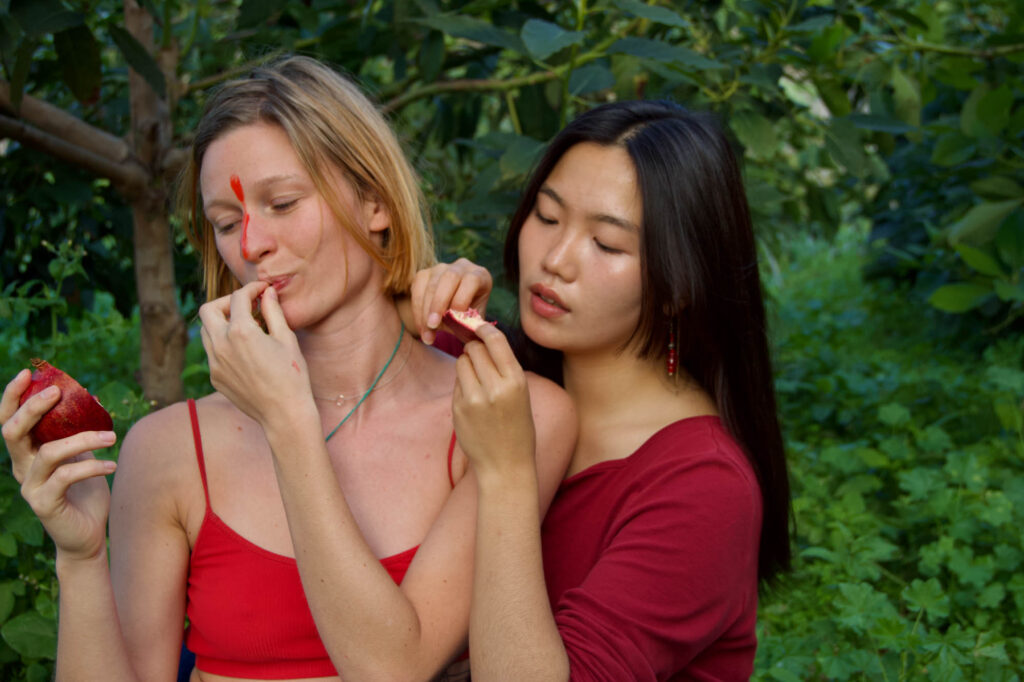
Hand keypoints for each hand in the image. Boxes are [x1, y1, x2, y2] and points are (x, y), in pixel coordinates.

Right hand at [1, 369, 116, 561]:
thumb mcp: (83, 455)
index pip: (9, 420)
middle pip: (13, 431)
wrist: (88, 534)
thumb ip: (79, 430)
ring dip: (83, 439)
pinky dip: (92, 467)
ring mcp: (30, 487)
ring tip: (111, 437)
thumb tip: (91, 396)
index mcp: (28, 453)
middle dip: (33, 407)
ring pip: (48, 452)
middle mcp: (22, 468)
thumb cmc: (86, 492)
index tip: (28, 372)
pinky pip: (66, 477)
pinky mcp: (44, 504)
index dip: (13, 396)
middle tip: (58, 392)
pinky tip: (112, 465)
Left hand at [199, 282, 314, 428]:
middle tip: (246, 306)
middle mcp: (221, 345)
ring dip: (221, 323)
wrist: (284, 413)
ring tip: (245, 328)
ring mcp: (214, 363)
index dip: (252, 289)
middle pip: (208, 310)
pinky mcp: (215, 377)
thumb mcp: (286, 339)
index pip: (238, 298)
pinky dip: (224, 344)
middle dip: (226, 302)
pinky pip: (212, 352)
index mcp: (241, 332)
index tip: (262, 290)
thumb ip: (273, 312)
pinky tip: (244, 351)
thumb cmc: (291, 376)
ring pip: (206, 331)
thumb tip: (268, 293)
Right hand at [410, 258, 492, 345]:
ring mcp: (440, 268)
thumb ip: (471, 324)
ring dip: (425, 311)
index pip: (472, 281)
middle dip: (439, 303)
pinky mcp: (424, 274)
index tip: (455, 321)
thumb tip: (463, 327)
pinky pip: (416, 288)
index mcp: (480, 275)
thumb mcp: (475, 320)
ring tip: (427, 334)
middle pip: (449, 278)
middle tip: (433, 325)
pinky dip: (417, 310)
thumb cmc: (469, 317)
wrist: (455, 313)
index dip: (462, 300)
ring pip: (431, 284)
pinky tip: (421, 327)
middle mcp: (461, 267)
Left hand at [452, 325, 535, 480]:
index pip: (495, 341)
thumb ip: (504, 369)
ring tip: (477, 378)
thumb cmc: (518, 428)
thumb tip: (483, 340)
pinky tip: (473, 398)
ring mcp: (473, 399)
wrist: (505, 465)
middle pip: (474, 349)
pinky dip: (463, 383)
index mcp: (516, 382)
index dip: (484, 330)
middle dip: (475, 348)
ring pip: (462, 362)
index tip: (479, 327)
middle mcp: (494, 388)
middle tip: (478, 354)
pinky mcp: (458, 409)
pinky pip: (457, 382)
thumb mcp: (522, 395)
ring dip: (467, 364)